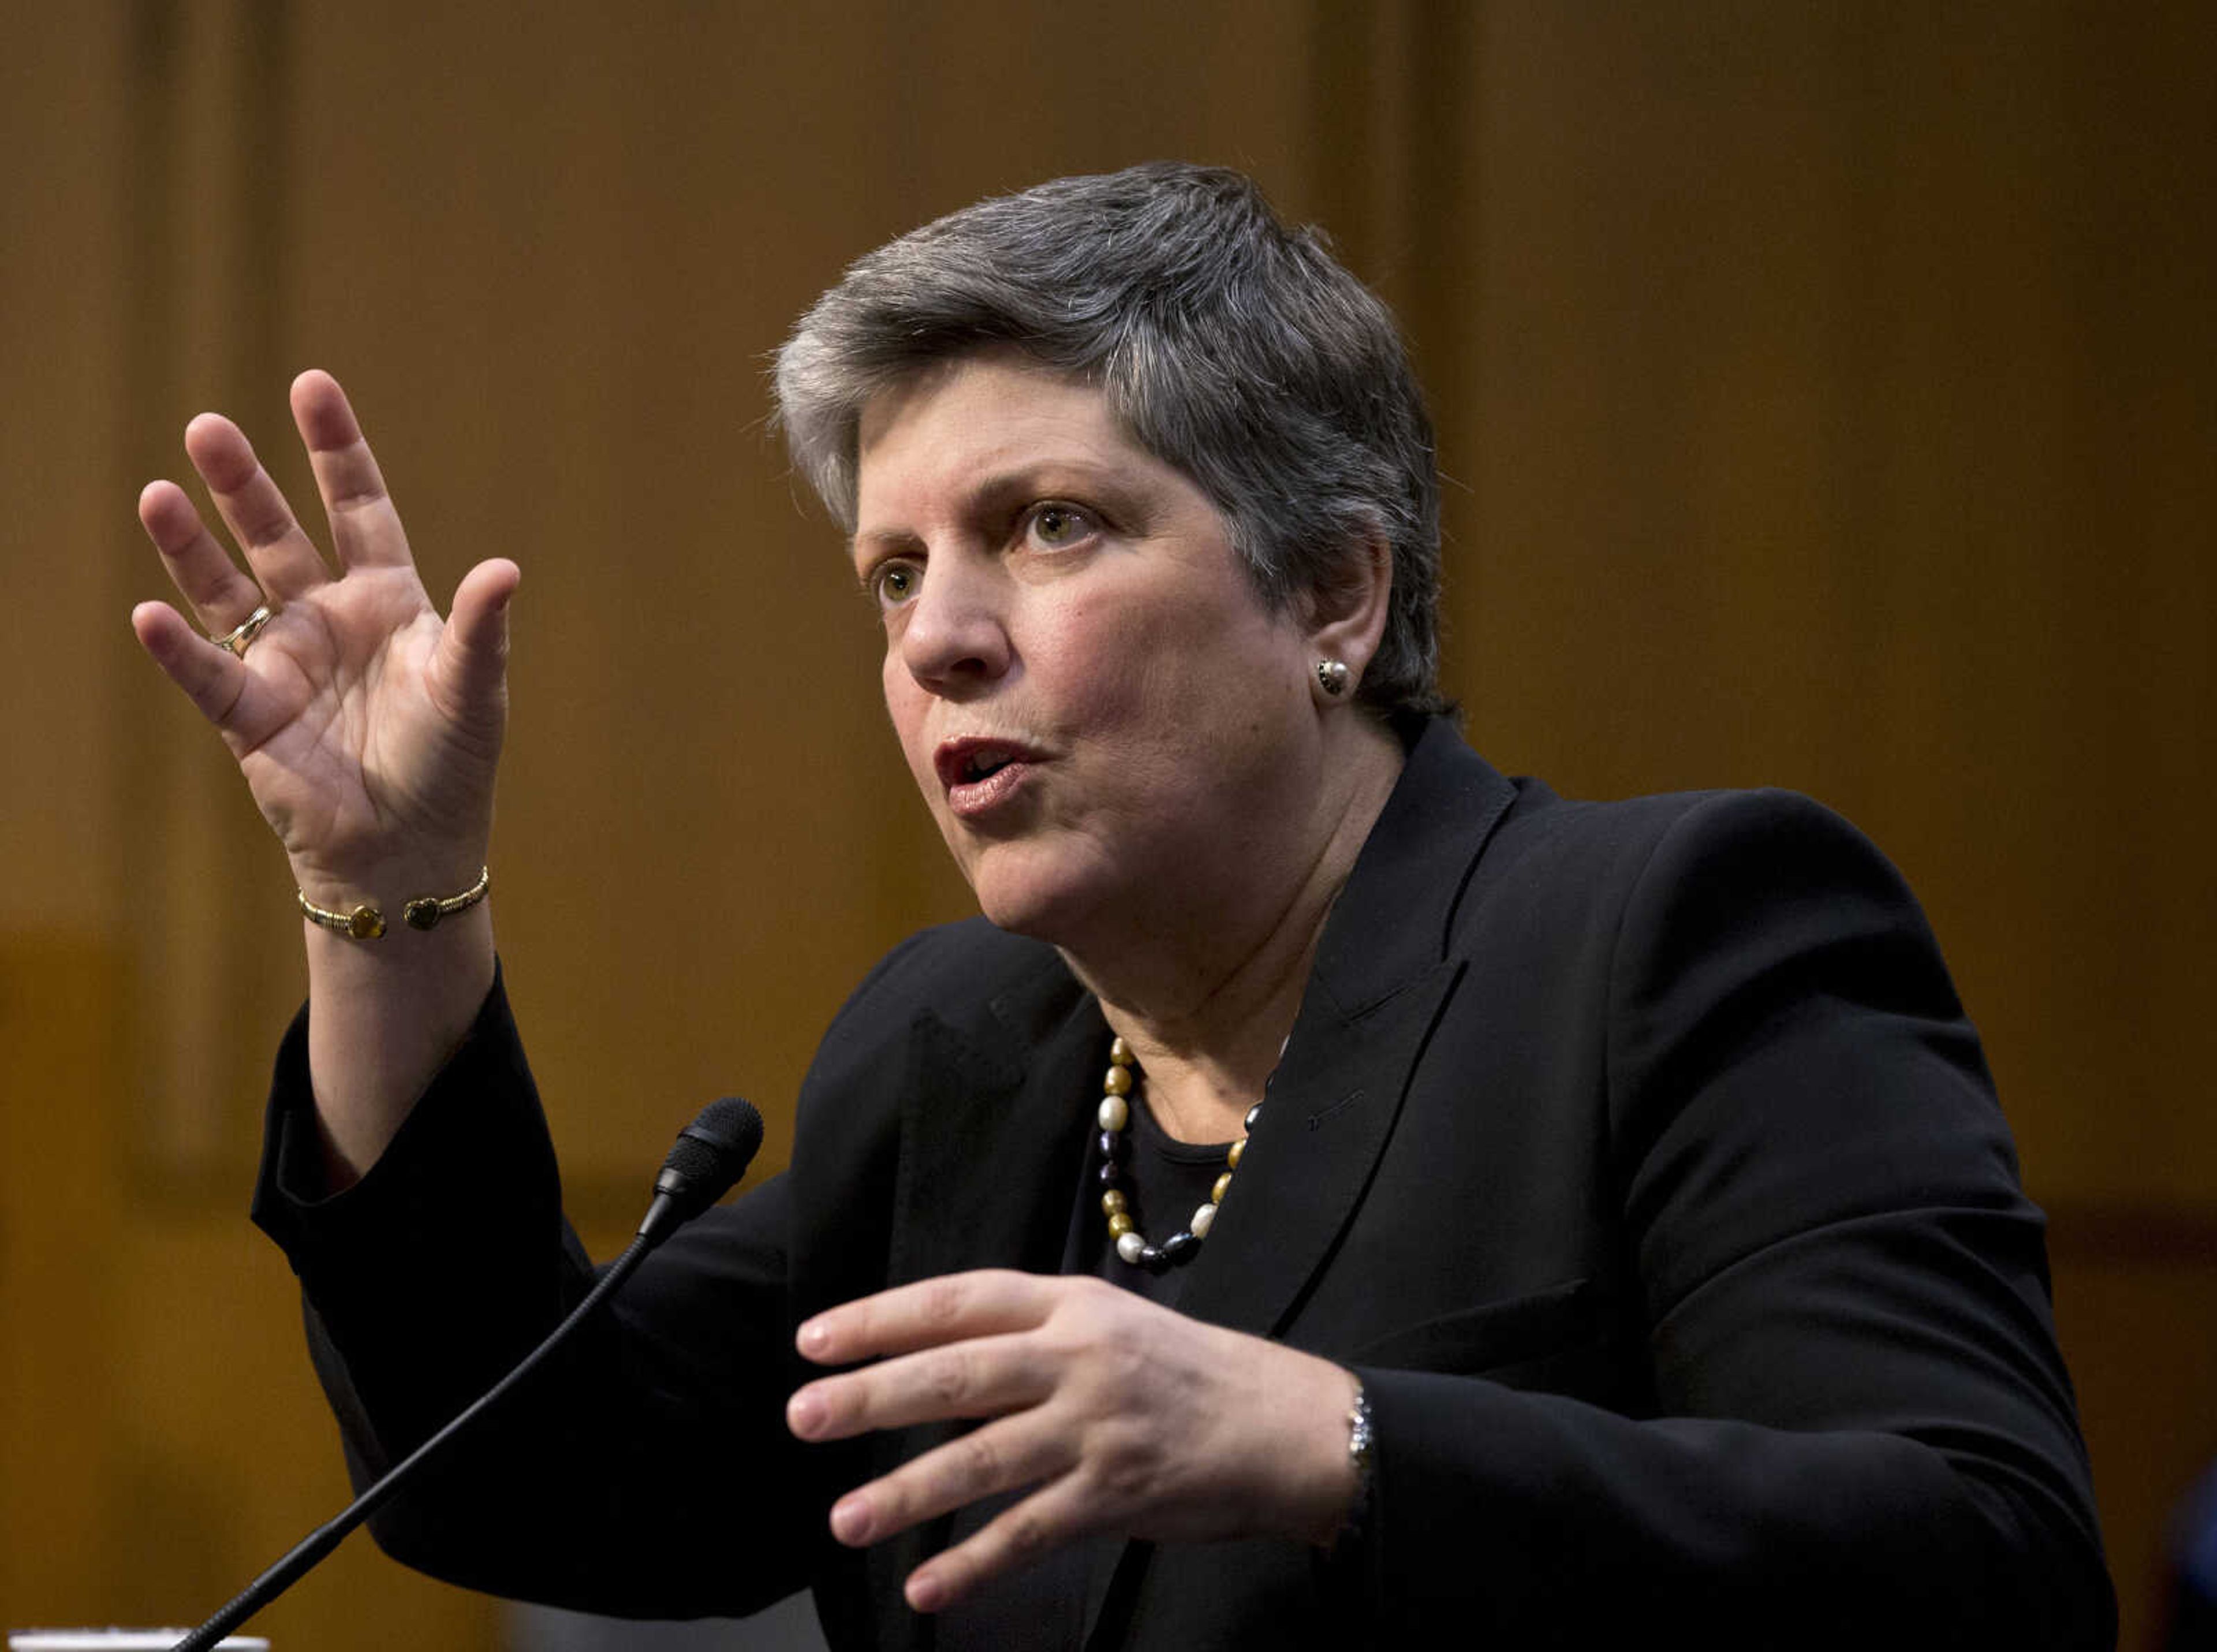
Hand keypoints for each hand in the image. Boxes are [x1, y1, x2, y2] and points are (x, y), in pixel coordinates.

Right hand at [132, 369, 516, 897]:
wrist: (410, 849)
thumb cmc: (450, 766)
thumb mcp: (474, 691)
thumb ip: (482, 629)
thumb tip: (504, 568)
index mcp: (388, 600)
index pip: (358, 508)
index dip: (335, 451)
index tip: (311, 388)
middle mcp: (327, 618)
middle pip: (277, 534)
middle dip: (245, 484)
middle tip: (207, 427)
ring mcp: (282, 662)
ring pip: (227, 589)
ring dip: (192, 546)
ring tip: (159, 493)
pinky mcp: (249, 716)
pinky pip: (207, 673)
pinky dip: (180, 647)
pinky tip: (152, 615)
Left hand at [786, 1270, 1358, 1613]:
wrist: (1279, 1423)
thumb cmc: (1182, 1372)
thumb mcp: (1107, 1325)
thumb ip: (1026, 1340)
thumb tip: (929, 1369)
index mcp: (1069, 1305)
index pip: (958, 1301)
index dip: (882, 1318)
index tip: (816, 1339)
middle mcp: (1077, 1358)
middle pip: (958, 1373)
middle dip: (872, 1395)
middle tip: (803, 1416)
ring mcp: (1096, 1427)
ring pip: (983, 1458)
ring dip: (906, 1492)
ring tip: (844, 1518)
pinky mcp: (1115, 1494)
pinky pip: (1029, 1532)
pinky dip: (973, 1563)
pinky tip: (925, 1586)